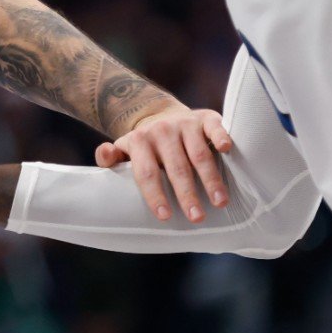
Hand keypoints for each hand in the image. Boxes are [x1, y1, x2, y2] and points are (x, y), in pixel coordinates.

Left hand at [94, 107, 232, 222]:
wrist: (162, 114)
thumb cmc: (144, 145)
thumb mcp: (123, 150)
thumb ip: (110, 158)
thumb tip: (105, 154)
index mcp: (139, 141)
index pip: (147, 173)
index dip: (155, 195)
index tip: (165, 216)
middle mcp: (162, 131)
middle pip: (176, 168)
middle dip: (187, 194)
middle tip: (196, 217)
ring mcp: (185, 124)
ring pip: (199, 154)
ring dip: (210, 178)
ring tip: (219, 202)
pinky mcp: (205, 118)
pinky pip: (214, 128)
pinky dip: (221, 137)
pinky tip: (226, 150)